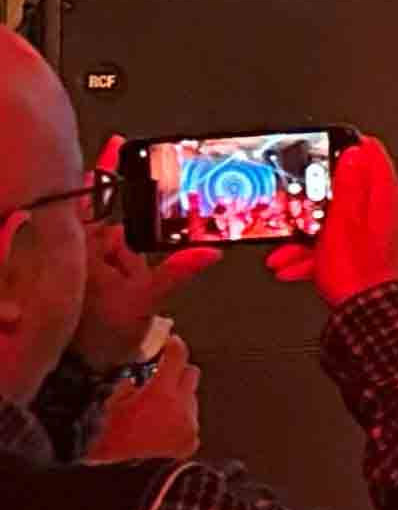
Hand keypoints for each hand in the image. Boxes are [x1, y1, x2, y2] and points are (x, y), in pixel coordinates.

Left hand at [71, 144, 215, 371]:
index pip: (93, 198)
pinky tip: (130, 275)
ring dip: (128, 249)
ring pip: (114, 237)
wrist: (87, 365)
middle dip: (128, 222)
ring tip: (127, 281)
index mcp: (83, 249)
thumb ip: (176, 272)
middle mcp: (78, 250)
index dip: (106, 168)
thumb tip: (208, 252)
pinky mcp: (92, 273)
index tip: (118, 144)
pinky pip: (116, 254)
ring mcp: (84, 261)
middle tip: (136, 244)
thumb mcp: (144, 301)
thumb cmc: (102, 335)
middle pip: (107, 215)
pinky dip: (126, 257)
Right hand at [85, 331, 198, 463]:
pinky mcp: (191, 444)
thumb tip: (132, 382)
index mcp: (162, 394)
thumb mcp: (106, 414)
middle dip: (178, 371)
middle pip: (192, 374)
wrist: (125, 488)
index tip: (170, 341)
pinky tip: (160, 429)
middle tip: (159, 375)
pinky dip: (179, 420)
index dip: (174, 344)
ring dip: (177, 398)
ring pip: (191, 399)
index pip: (178, 356)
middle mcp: (183, 407)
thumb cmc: (109, 450)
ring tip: (153, 409)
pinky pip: (190, 422)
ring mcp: (190, 426)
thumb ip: (122, 392)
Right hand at [268, 139, 397, 309]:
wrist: (375, 318)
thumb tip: (355, 152)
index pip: (372, 155)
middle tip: (294, 213)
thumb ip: (349, 185)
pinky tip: (297, 267)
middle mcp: (394, 212)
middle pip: (351, 193)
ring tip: (286, 252)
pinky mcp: (379, 255)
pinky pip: (348, 245)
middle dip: (316, 205)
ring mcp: (388, 234)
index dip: (345, 148)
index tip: (324, 150)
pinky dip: (322, 253)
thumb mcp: (343, 223)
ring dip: (311, 236)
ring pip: (344, 223)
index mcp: (388, 197)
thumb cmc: (362, 274)